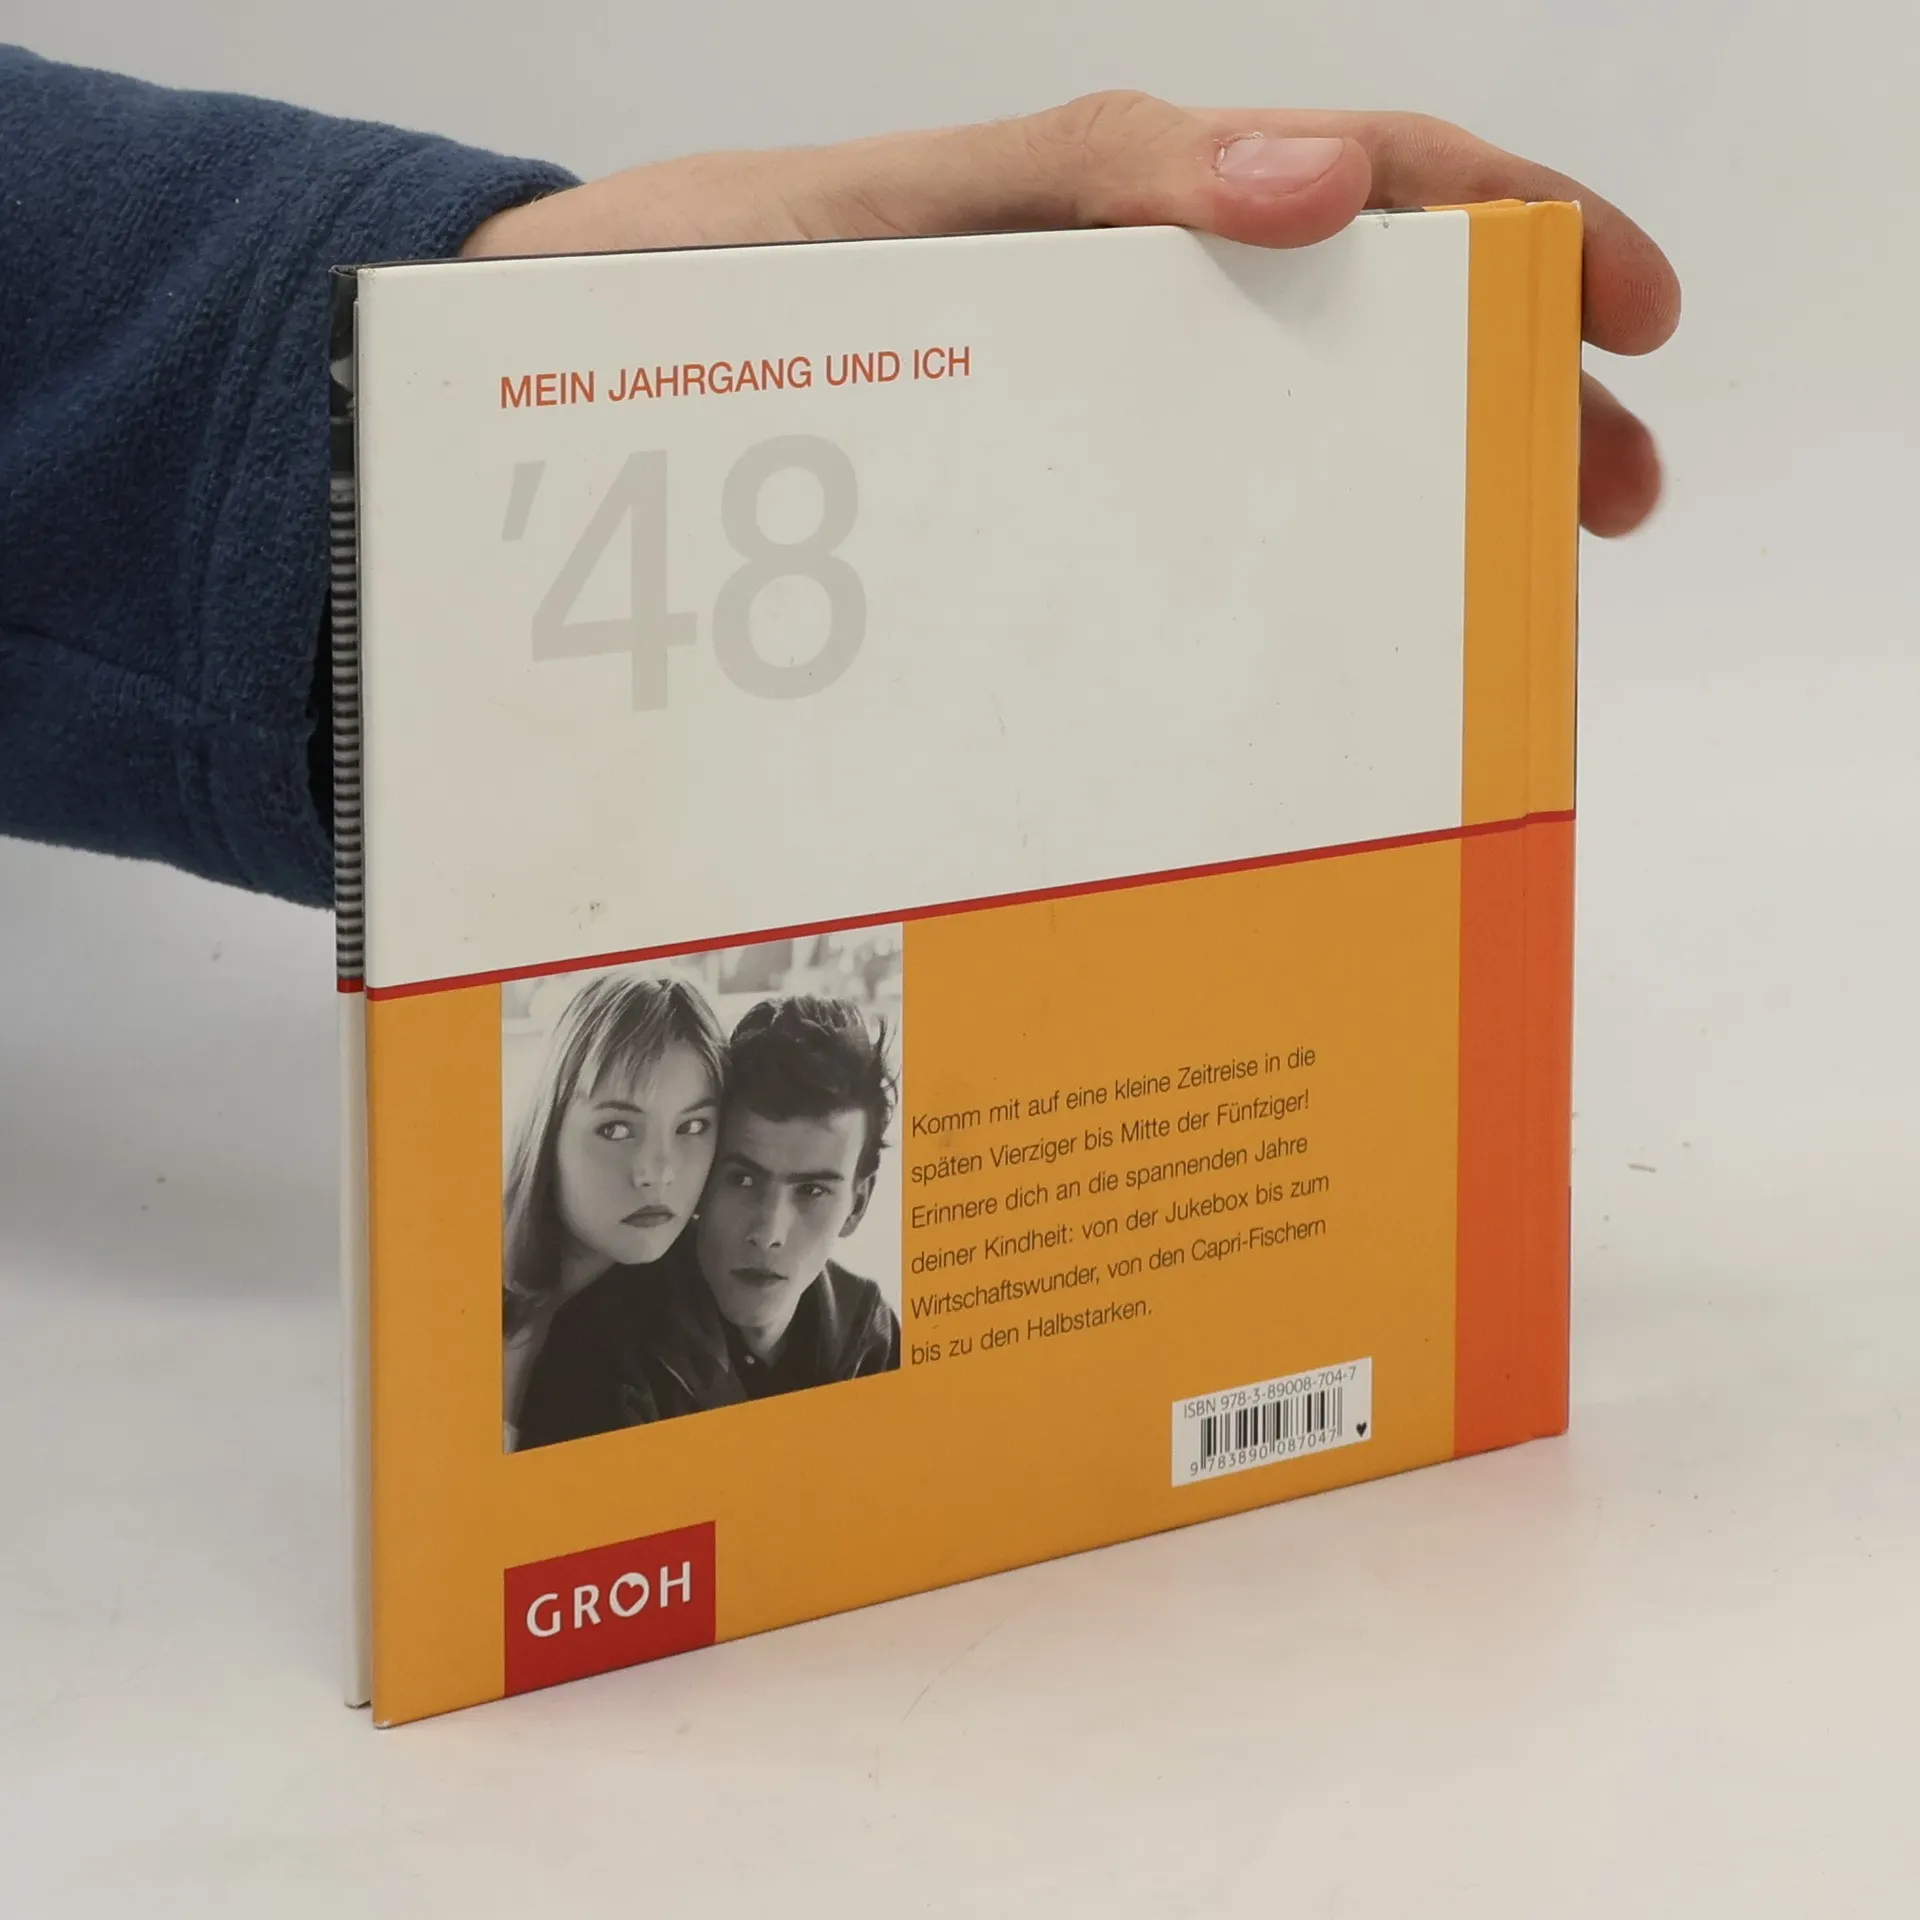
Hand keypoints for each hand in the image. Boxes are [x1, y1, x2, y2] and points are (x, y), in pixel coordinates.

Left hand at [465, 92, 1679, 536]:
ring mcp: (1054, 446)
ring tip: (1476, 606)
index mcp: (1101, 226)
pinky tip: (1282, 671)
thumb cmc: (693, 286)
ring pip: (1264, 464)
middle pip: (1345, 343)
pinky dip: (1244, 605)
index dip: (1517, 231)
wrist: (531, 409)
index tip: (1628, 319)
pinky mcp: (994, 546)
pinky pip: (1149, 566)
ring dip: (1388, 517)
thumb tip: (1313, 180)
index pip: (1361, 189)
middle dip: (1494, 405)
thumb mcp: (889, 213)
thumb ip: (1089, 183)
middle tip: (1602, 506)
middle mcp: (1099, 335)